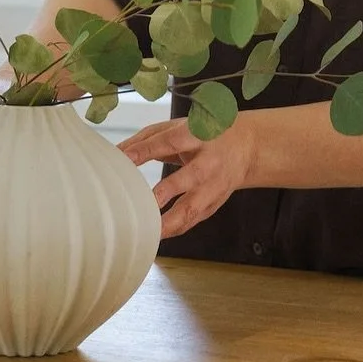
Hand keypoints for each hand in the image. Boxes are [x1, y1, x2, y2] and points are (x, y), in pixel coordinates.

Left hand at [115, 110, 257, 239]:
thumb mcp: (178, 127)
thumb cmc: (204, 135)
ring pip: (193, 208)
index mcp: (198, 136)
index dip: (146, 151)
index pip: (169, 142)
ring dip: (169, 222)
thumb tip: (116, 153)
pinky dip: (174, 229)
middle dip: (164, 192)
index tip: (124, 160)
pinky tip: (156, 234)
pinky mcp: (215, 203)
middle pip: (188, 178)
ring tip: (147, 231)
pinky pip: (193, 220)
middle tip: (141, 203)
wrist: (246, 147)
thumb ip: (147, 139)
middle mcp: (209, 162)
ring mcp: (214, 185)